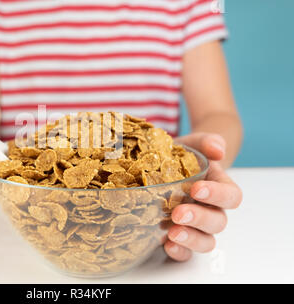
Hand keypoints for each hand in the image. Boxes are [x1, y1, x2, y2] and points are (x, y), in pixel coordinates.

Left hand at [163, 133, 242, 260]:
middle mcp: (211, 210)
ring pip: (205, 241)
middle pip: (218, 222)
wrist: (164, 164)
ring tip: (172, 233)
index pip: (231, 197)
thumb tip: (217, 150)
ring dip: (191, 239)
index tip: (197, 189)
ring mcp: (195, 226)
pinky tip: (166, 245)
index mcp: (220, 187)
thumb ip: (207, 142)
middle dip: (199, 218)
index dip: (217, 195)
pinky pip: (186, 252)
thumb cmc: (183, 155)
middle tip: (178, 213)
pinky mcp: (178, 236)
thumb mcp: (193, 143)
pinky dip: (179, 252)